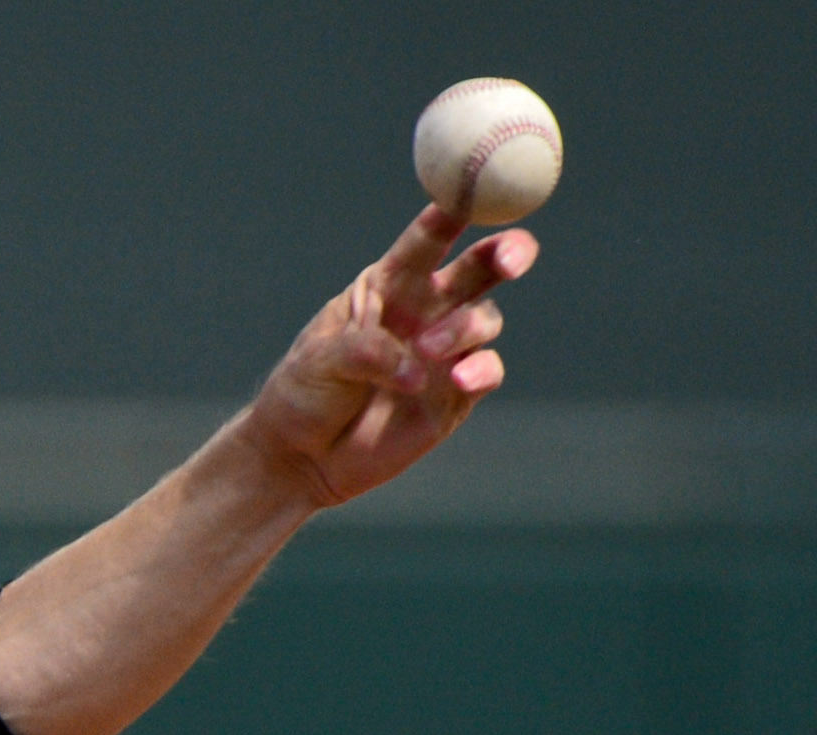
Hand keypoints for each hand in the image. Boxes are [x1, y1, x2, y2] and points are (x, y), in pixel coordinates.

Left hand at [235, 207, 536, 509]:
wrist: (303, 458)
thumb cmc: (304, 394)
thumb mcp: (319, 363)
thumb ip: (365, 351)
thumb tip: (416, 365)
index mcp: (389, 284)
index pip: (426, 241)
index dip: (451, 213)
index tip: (469, 195)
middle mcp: (427, 309)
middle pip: (480, 269)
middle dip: (507, 251)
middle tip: (513, 257)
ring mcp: (446, 352)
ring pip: (484, 320)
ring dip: (465, 328)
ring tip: (429, 350)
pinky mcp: (456, 394)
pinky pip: (488, 371)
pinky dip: (482, 370)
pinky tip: (462, 378)